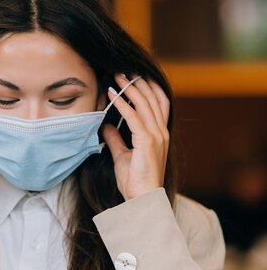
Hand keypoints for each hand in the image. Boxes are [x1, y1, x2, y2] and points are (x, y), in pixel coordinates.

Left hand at [101, 73, 169, 200]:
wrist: (142, 201)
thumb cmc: (135, 182)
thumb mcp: (122, 156)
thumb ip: (116, 140)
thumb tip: (106, 126)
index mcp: (159, 134)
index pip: (158, 103)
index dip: (149, 87)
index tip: (136, 74)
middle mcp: (161, 132)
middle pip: (152, 99)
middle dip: (137, 81)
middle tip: (122, 68)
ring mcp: (156, 136)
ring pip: (144, 104)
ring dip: (130, 87)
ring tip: (117, 75)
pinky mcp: (148, 142)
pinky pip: (135, 117)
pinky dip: (124, 103)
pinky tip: (114, 94)